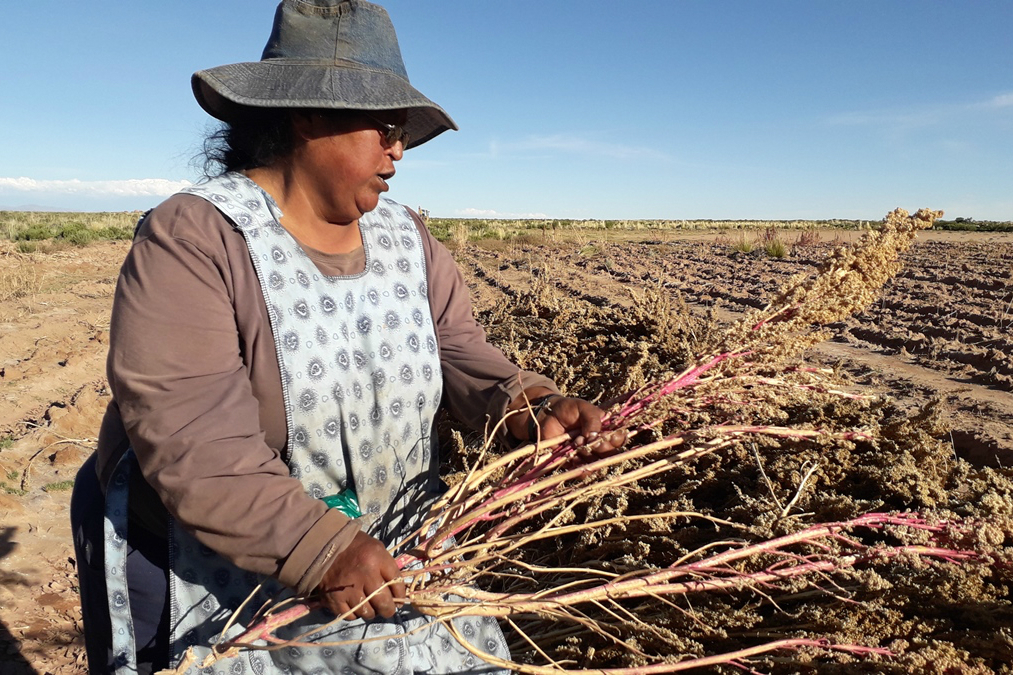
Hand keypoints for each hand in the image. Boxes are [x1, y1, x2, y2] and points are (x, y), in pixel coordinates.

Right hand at [316, 530, 404, 620]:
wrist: (324, 546)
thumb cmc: (354, 546)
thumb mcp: (376, 548)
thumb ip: (388, 568)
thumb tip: (397, 590)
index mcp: (376, 559)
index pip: (396, 583)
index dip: (400, 594)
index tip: (399, 599)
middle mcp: (364, 576)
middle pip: (384, 603)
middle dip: (388, 609)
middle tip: (387, 609)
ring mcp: (348, 589)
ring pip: (367, 612)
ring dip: (370, 611)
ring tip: (368, 604)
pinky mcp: (334, 599)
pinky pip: (350, 615)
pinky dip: (354, 613)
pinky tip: (354, 604)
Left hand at [507, 388, 627, 460]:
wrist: (547, 415)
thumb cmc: (568, 409)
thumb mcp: (583, 408)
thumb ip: (592, 420)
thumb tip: (595, 438)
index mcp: (607, 429)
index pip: (620, 439)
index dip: (615, 439)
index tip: (603, 433)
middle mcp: (600, 444)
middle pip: (611, 454)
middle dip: (600, 447)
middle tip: (586, 438)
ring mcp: (588, 454)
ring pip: (597, 463)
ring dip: (587, 454)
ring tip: (576, 442)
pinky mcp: (575, 462)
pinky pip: (582, 471)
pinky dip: (578, 465)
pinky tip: (571, 453)